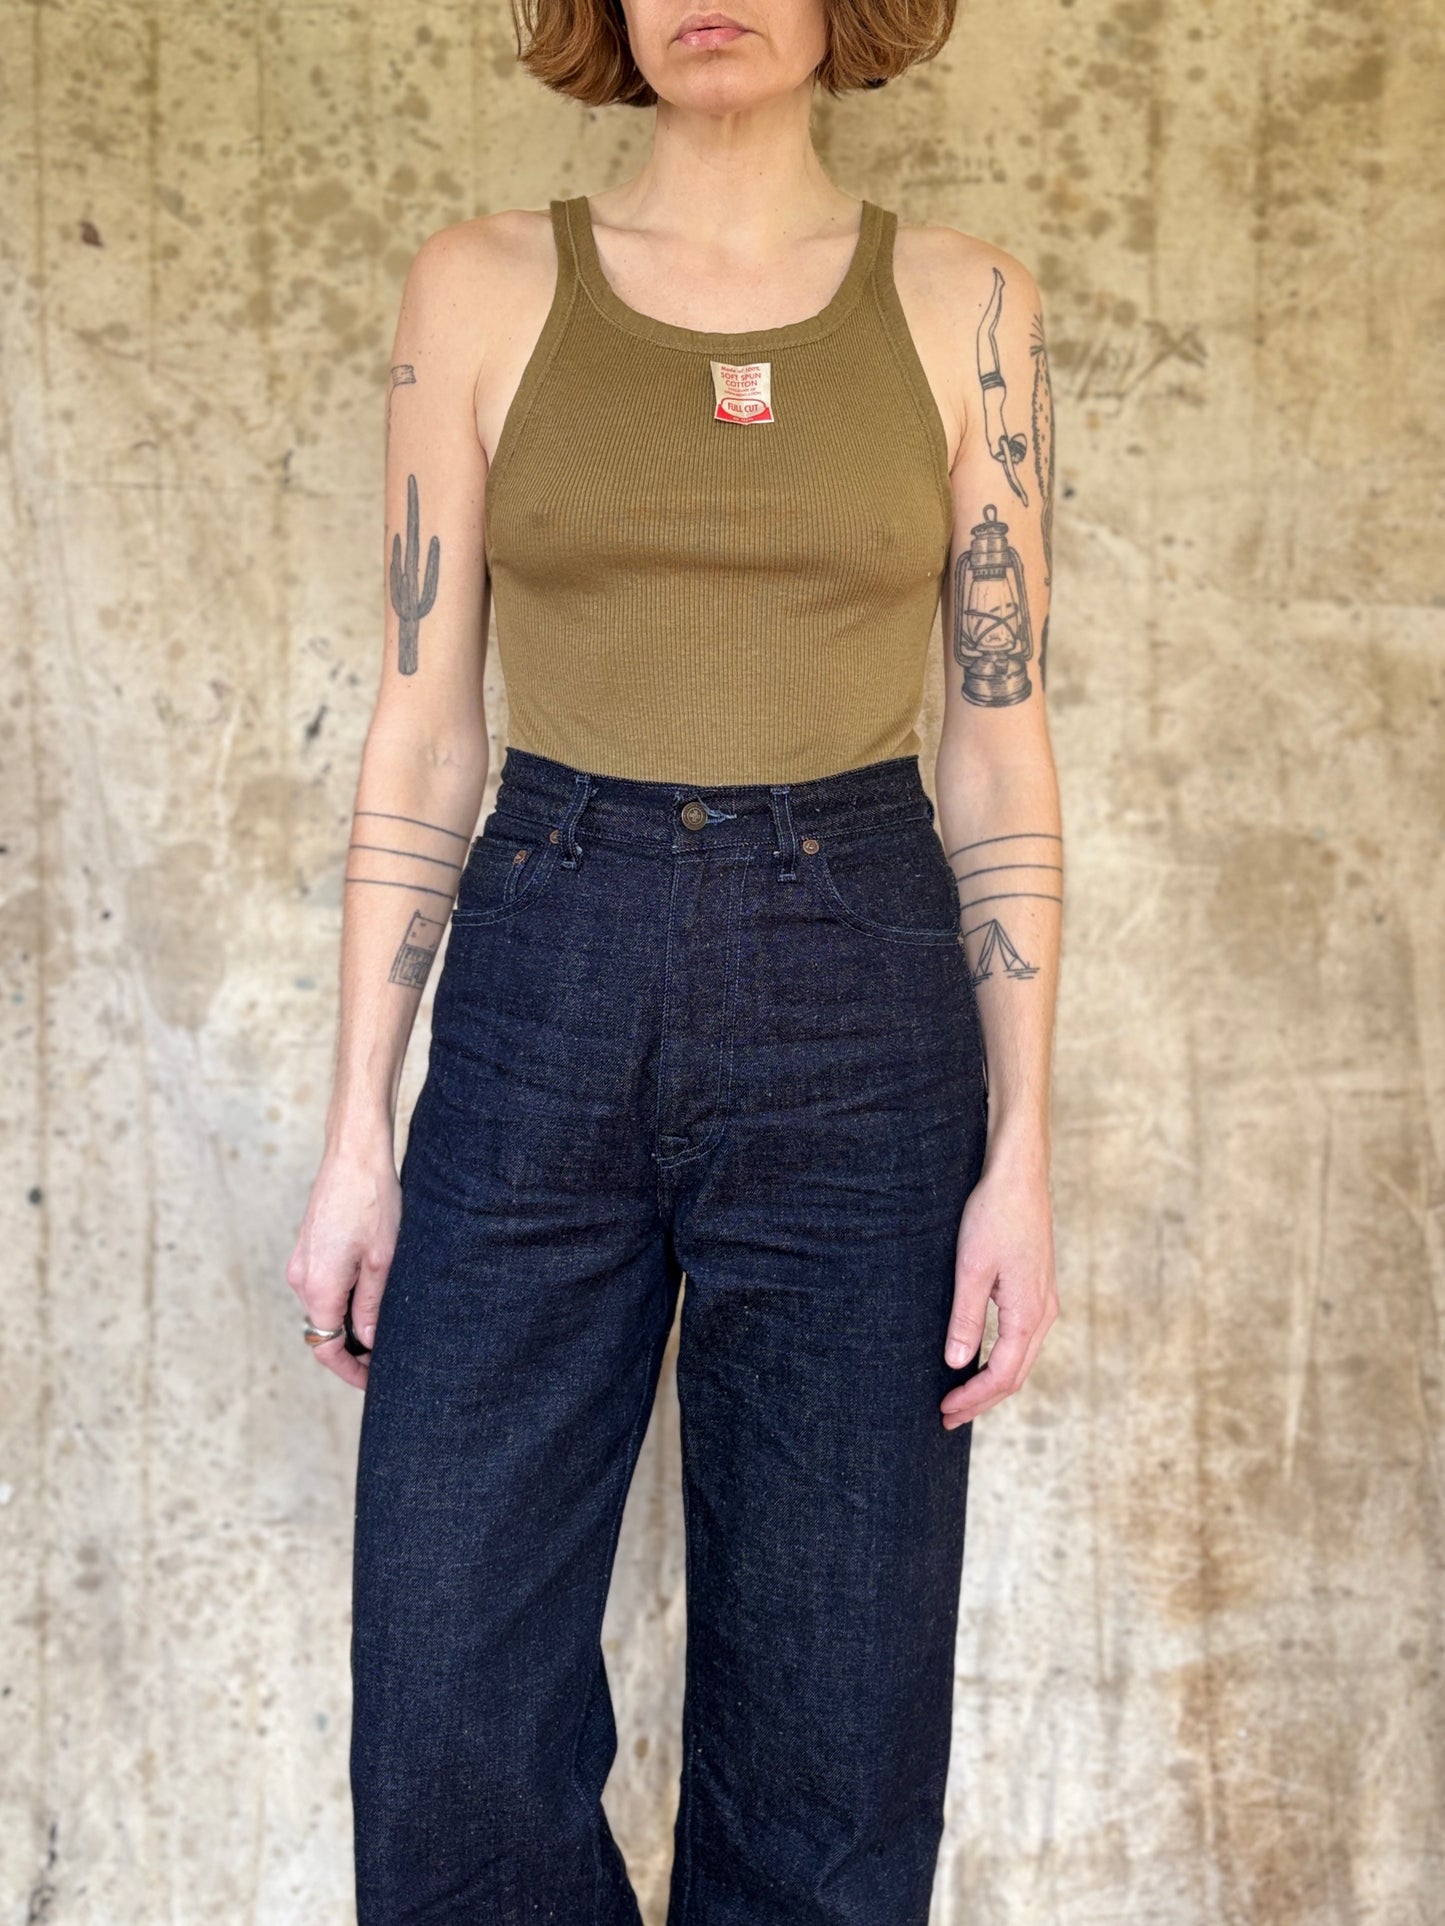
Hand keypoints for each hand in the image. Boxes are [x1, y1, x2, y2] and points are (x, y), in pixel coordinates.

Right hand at [285, 1132, 400, 1390]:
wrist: (354, 1153)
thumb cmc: (372, 1201)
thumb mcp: (383, 1261)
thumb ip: (372, 1307)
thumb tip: (368, 1342)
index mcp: (317, 1287)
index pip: (326, 1348)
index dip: (350, 1371)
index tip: (374, 1382)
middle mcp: (301, 1278)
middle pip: (323, 1331)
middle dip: (352, 1350)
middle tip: (387, 1358)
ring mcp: (301, 1261)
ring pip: (324, 1308)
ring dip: (350, 1322)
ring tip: (386, 1326)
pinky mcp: (309, 1247)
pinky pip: (323, 1286)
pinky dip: (344, 1299)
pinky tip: (372, 1294)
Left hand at [940, 1136, 1057, 1426]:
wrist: (1019, 1176)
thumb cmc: (994, 1216)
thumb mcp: (971, 1268)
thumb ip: (965, 1318)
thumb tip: (957, 1363)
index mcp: (1029, 1313)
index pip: (1002, 1375)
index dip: (973, 1398)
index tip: (945, 1411)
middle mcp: (1044, 1313)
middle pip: (1016, 1375)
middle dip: (982, 1400)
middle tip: (948, 1417)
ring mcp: (1044, 1302)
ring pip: (1021, 1359)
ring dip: (992, 1382)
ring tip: (961, 1397)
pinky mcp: (1038, 1289)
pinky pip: (1022, 1339)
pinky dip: (1001, 1359)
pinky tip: (980, 1360)